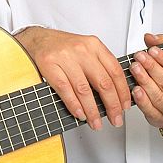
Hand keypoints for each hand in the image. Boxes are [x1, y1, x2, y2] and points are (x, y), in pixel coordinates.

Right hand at [16, 26, 132, 129]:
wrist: (38, 39)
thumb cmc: (64, 48)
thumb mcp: (86, 49)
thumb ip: (101, 66)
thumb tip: (116, 94)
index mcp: (94, 45)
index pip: (115, 71)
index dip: (122, 92)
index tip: (124, 106)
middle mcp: (82, 50)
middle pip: (103, 82)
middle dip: (112, 105)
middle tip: (115, 119)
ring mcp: (65, 57)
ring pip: (84, 89)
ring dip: (92, 110)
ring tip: (96, 123)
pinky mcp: (50, 65)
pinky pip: (65, 89)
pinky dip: (74, 105)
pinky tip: (80, 114)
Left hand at [130, 33, 162, 127]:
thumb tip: (151, 38)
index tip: (153, 50)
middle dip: (152, 68)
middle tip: (140, 57)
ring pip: (159, 96)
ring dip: (145, 81)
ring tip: (135, 68)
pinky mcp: (161, 121)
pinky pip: (151, 110)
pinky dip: (142, 100)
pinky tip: (136, 90)